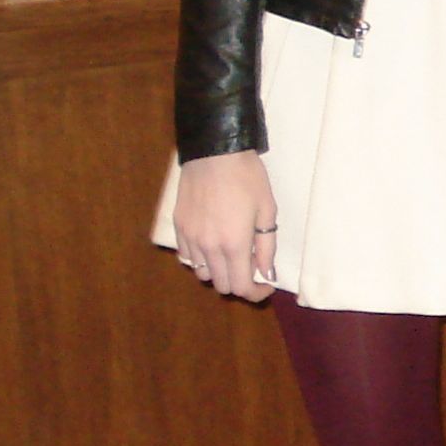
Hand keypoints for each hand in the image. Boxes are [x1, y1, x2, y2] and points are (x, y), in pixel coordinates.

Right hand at [173, 150, 278, 301]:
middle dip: (239, 283)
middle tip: (251, 267)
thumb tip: (267, 274)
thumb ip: (266, 247)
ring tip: (231, 255)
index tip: (266, 286)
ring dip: (219, 273)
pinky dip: (201, 260)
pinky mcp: (178, 227)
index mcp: (234, 244)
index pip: (241, 287)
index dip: (256, 293)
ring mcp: (190, 238)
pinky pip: (187, 257)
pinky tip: (211, 245)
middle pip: (221, 285)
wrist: (214, 152)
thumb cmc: (247, 178)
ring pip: (202, 273)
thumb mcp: (267, 211)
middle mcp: (208, 247)